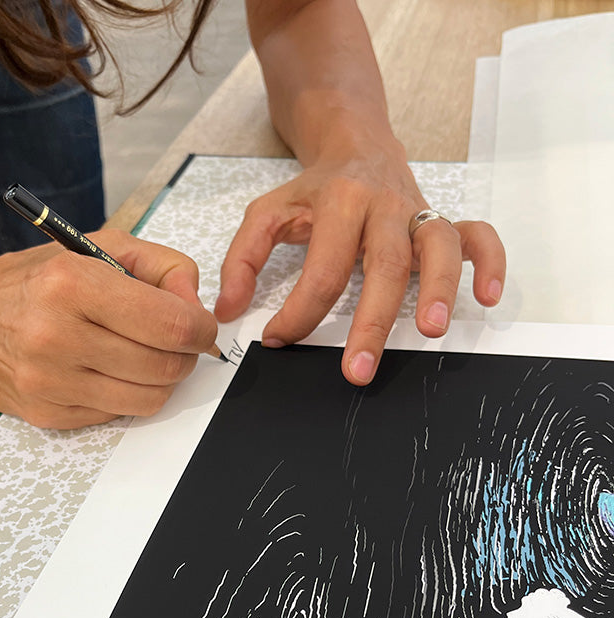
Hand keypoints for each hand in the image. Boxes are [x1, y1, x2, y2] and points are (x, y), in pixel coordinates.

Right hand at [0, 229, 217, 427]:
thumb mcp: (98, 247)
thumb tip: (196, 307)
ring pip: (148, 399)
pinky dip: (126, 394)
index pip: (170, 325)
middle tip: (176, 342)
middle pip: (164, 367)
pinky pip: (117, 414)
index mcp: (72, 284)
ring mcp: (48, 382)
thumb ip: (162, 267)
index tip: (200, 326)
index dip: (201, 329)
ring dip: (162, 380)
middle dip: (185, 355)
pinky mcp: (45, 413)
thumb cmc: (35, 279)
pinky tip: (109, 371)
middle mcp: (55, 336)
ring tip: (147, 356)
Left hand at [214, 134, 505, 384]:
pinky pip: (478, 236)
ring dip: (438, 289)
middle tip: (357, 369)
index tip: (279, 339)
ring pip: (438, 249)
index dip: (299, 312)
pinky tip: (488, 297)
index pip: (322, 270)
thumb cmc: (314, 190)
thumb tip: (229, 309)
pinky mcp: (441, 220)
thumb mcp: (267, 213)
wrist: (356, 144)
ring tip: (430, 331)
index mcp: (338, 203)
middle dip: (371, 322)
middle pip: (383, 266)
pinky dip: (491, 262)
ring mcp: (418, 213)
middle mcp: (384, 207)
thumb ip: (242, 259)